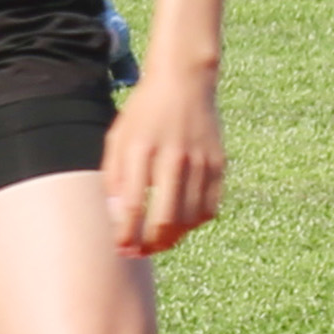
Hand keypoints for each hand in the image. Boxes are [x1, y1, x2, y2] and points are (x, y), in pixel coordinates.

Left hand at [102, 63, 224, 261]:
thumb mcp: (118, 137)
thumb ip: (114, 177)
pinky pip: (210, 207)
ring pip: (189, 218)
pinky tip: (182, 223)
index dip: (126, 235)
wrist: (184, 80)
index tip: (121, 249)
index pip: (133, 206)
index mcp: (140, 149)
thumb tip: (116, 218)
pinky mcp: (219, 163)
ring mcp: (200, 160)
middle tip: (141, 253)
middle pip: (165, 218)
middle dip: (150, 244)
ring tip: (159, 242)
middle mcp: (172, 156)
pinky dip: (196, 222)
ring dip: (173, 238)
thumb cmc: (144, 113)